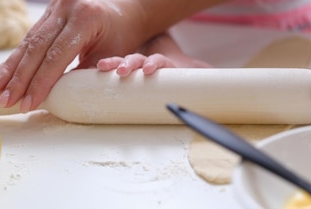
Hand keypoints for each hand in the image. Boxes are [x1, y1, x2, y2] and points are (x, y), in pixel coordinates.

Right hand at [0, 0, 145, 112]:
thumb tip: (58, 97)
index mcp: (84, 18)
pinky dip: (14, 58)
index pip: (56, 55)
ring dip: (9, 68)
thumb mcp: (111, 54)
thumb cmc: (122, 33)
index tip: (28, 103)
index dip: (40, 81)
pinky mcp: (47, 13)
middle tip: (4, 99)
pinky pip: (27, 38)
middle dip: (18, 77)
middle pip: (36, 48)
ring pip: (27, 42)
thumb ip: (85, 72)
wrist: (125, 7)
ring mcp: (53, 8)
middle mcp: (65, 9)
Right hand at [97, 33, 211, 75]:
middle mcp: (148, 63)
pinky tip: (95, 70)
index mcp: (165, 63)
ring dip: (116, 64)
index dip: (154, 63)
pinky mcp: (127, 73)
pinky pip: (114, 68)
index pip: (159, 60)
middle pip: (138, 60)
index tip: (149, 69)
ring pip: (125, 63)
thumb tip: (216, 75)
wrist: (172, 67)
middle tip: (123, 71)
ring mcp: (136, 66)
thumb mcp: (195, 72)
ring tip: (105, 67)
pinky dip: (105, 69)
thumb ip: (205, 73)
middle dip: (130, 64)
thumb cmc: (181, 73)